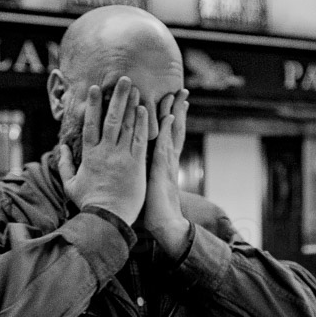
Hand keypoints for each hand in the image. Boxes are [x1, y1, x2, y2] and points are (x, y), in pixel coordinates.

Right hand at [57, 78, 147, 224]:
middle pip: (111, 119)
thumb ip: (66, 165)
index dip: (94, 105)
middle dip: (116, 97)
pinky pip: (140, 140)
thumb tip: (62, 149)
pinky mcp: (137, 165)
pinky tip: (145, 110)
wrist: (107, 219)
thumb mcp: (70, 184)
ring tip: (135, 88)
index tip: (96, 88)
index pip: (91, 124)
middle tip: (122, 79)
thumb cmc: (89, 203)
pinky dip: (142, 124)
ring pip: (126, 126)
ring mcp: (122, 157)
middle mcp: (106, 152)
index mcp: (90, 155)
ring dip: (131, 105)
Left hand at [144, 89, 189, 257]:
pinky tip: (170, 116)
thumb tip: (134, 167)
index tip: (170, 102)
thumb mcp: (146, 186)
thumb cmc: (152, 210)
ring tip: (178, 95)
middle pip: (173, 128)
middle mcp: (167, 159)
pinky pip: (165, 145)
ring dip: (175, 112)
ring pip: (172, 132)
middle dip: (176, 109)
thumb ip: (143, 172)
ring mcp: (166, 162)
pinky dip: (167, 131)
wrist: (164, 225)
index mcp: (163, 162)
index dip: (169, 119)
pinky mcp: (162, 169)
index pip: (166, 135)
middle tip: (180, 91)